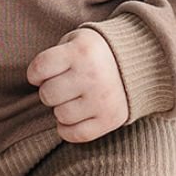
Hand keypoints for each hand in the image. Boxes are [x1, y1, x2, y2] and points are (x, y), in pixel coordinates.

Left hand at [26, 28, 128, 142]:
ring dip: (60, 108)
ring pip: (60, 115)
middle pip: (47, 94)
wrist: (139, 62)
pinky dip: (67, 129)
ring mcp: (102, 99)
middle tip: (62, 85)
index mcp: (81, 51)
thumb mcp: (76, 40)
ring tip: (72, 98)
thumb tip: (36, 82)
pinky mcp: (110, 119)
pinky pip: (74, 134)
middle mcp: (92, 75)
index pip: (39, 68)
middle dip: (50, 90)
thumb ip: (55, 56)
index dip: (35, 73)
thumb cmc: (96, 52)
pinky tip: (74, 116)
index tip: (43, 73)